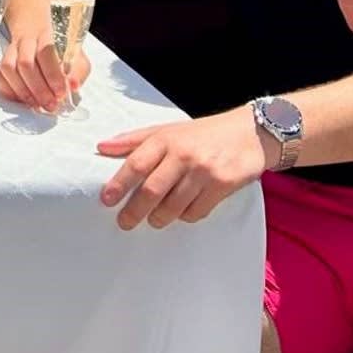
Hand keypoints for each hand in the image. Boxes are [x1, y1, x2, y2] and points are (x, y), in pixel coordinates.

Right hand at [0, 11, 86, 112]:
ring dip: (22, 91)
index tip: (61, 92)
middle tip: (49, 104)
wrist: (32, 27)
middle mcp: (25, 42)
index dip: (52, 75)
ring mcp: (10, 51)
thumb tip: (73, 85)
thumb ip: (78, 71)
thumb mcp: (76, 55)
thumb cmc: (59, 48)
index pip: (46, 53)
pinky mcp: (2, 62)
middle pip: (25, 63)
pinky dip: (8, 90)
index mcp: (46, 36)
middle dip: (38, 88)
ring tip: (35, 104)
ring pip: (8, 69)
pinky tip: (21, 98)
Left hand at [96, 112, 267, 230]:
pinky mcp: (223, 185)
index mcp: (166, 139)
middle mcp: (183, 154)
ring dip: (159, 218)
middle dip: (134, 210)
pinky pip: (197, 211)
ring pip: (173, 205)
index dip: (119, 184)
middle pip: (152, 190)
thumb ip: (135, 140)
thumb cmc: (204, 133)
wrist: (250, 133)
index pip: (136, 164)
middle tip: (125, 222)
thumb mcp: (168, 129)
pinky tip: (182, 212)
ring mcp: (204, 171)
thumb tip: (101, 147)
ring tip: (153, 220)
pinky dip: (185, 217)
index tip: (106, 200)